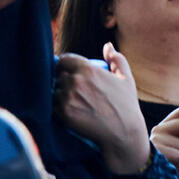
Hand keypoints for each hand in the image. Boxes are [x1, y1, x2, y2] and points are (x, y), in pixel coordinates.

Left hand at [53, 43, 150, 174]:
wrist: (123, 133)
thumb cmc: (126, 105)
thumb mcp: (126, 79)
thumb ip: (116, 59)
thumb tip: (108, 46)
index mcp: (87, 69)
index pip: (64, 60)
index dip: (64, 65)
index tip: (67, 72)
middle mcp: (75, 81)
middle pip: (57, 76)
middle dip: (61, 81)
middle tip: (68, 90)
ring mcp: (67, 97)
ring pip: (54, 92)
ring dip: (58, 96)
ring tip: (68, 102)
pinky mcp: (63, 114)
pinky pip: (52, 107)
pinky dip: (57, 110)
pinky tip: (66, 113)